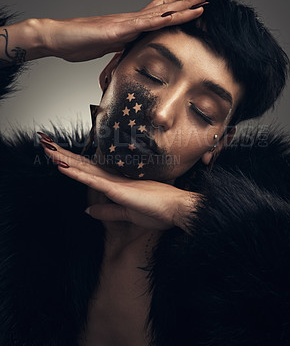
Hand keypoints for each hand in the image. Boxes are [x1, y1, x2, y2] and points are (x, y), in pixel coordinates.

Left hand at [39, 134, 201, 231]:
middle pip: (82, 164)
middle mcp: (112, 178)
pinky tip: (62, 167)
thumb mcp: (125, 213)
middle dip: (62, 154)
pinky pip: (92, 181)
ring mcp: (114, 182)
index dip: (71, 162)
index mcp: (115, 183)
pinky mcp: (118, 190)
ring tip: (46, 148)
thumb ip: (107, 210)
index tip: (56, 154)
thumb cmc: (157, 211)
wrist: (177, 210)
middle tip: (45, 142)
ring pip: (83, 169)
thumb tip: (88, 210)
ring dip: (64, 159)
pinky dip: (76, 173)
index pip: (88, 170)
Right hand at [41, 0, 210, 61]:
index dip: (177, 7)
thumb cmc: (78, 43)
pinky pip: (145, 24)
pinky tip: (178, 14)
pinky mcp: (118, 30)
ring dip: (183, 5)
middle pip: (164, 7)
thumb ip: (121, 45)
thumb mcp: (107, 48)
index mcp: (129, 25)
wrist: (58, 38)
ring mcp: (126, 23)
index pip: (158, 14)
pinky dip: (164, 19)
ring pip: (160, 12)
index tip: (194, 2)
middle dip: (187, 0)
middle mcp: (131, 19)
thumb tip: (132, 47)